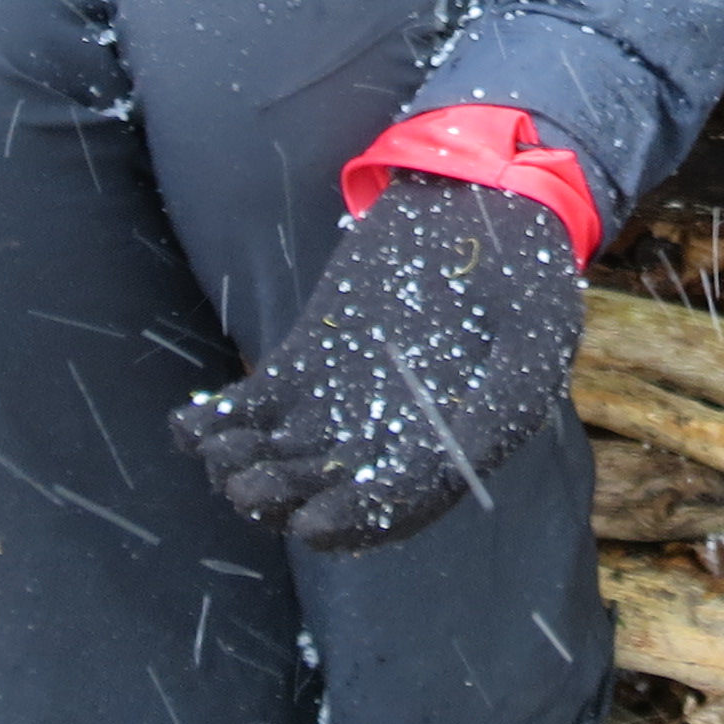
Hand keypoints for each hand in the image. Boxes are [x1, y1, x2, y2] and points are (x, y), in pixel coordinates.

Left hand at [173, 173, 586, 553]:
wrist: (483, 198)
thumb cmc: (524, 275)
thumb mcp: (534, 343)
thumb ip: (499, 411)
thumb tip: (455, 468)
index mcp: (445, 449)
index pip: (390, 510)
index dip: (352, 525)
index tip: (316, 523)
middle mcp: (386, 436)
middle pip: (321, 495)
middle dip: (279, 501)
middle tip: (250, 486)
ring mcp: (339, 399)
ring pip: (280, 459)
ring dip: (242, 468)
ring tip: (222, 453)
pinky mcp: (305, 360)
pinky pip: (254, 407)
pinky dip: (216, 424)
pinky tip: (189, 426)